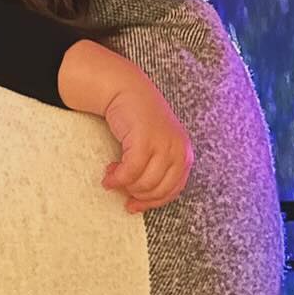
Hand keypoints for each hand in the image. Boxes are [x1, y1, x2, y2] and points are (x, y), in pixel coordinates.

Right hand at [100, 91, 192, 213]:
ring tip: (112, 176)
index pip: (172, 190)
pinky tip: (108, 176)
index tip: (133, 205)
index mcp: (184, 154)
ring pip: (144, 183)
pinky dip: (117, 179)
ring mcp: (163, 145)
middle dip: (136, 194)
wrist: (127, 88)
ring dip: (124, 186)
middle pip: (157, 190)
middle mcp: (178, 150)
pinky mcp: (145, 141)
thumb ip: (158, 167)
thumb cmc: (140, 119)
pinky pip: (130, 172)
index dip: (151, 202)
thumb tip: (141, 199)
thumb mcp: (158, 144)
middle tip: (120, 188)